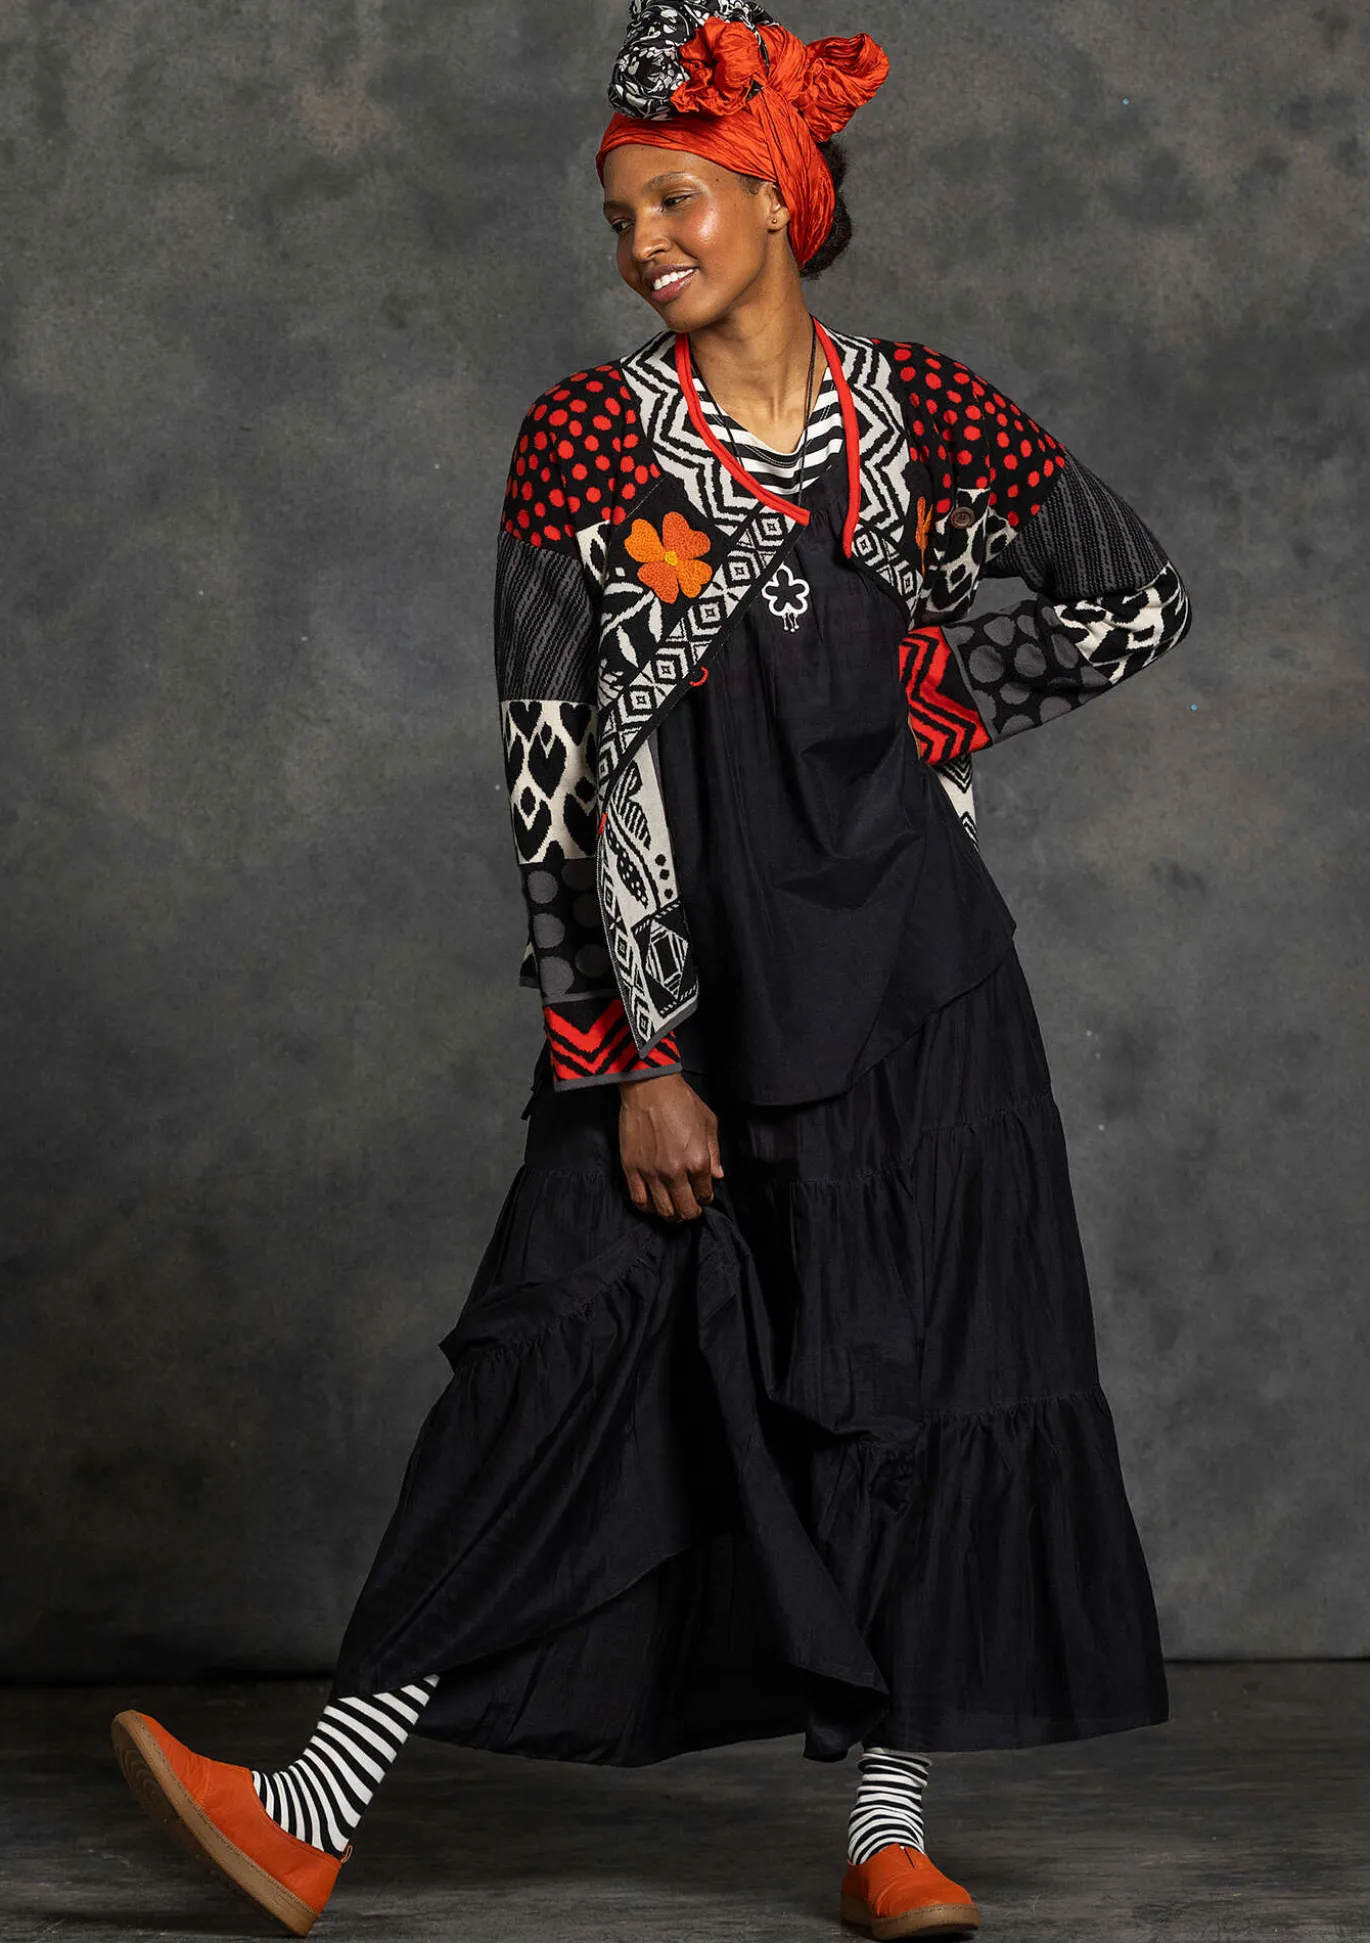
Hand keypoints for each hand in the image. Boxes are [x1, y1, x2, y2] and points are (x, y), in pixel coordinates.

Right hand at [617, 1072, 723, 1221]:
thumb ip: (714, 1153)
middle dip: (691, 1212)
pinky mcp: (631, 1169)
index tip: (702, 1194)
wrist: (650, 1088)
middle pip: (685, 1210)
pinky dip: (648, 1207)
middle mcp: (676, 1172)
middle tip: (690, 1207)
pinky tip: (653, 1203)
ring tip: (673, 1209)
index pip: (705, 1194)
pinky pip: (639, 1200)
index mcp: (698, 1162)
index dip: (705, 1197)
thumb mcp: (709, 1123)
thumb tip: (718, 1177)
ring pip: (663, 1211)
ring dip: (671, 1214)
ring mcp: (651, 1173)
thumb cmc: (682, 1100)